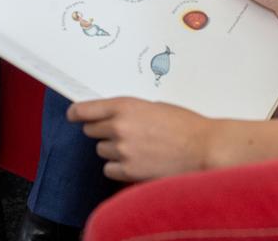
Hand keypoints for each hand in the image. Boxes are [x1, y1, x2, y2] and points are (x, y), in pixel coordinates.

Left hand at [67, 98, 212, 181]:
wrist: (203, 147)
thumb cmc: (185, 125)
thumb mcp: (154, 106)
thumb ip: (130, 111)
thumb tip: (113, 116)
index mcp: (125, 106)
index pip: (86, 109)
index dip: (76, 112)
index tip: (73, 114)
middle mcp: (120, 127)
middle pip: (91, 130)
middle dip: (102, 130)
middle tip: (119, 132)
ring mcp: (123, 150)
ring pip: (101, 150)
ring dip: (113, 149)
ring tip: (136, 147)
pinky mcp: (129, 171)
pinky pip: (110, 169)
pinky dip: (119, 167)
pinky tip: (136, 161)